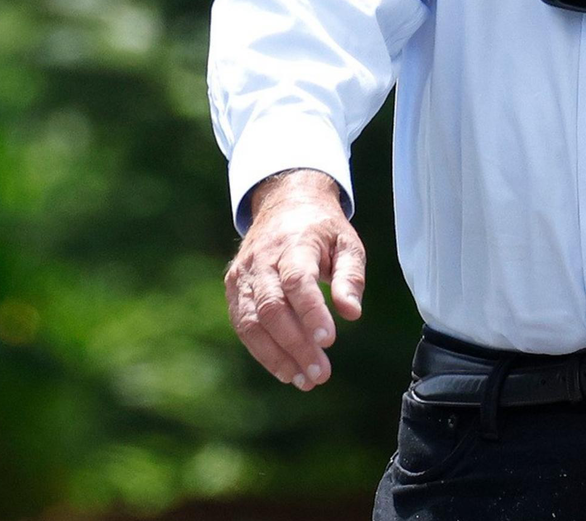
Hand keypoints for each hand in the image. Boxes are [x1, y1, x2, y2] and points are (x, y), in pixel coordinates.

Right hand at [224, 168, 365, 389]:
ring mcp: (243, 274)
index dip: (311, 313)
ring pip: (252, 322)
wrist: (284, 203)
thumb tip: (352, 313)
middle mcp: (262, 260)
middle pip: (272, 308)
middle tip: (321, 374)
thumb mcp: (347, 243)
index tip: (330, 341)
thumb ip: (350, 277)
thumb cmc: (321, 229)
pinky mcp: (234, 287)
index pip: (297, 281)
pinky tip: (286, 370)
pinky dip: (262, 352)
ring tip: (305, 381)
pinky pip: (243, 325)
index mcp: (293, 244)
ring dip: (278, 356)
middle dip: (296, 345)